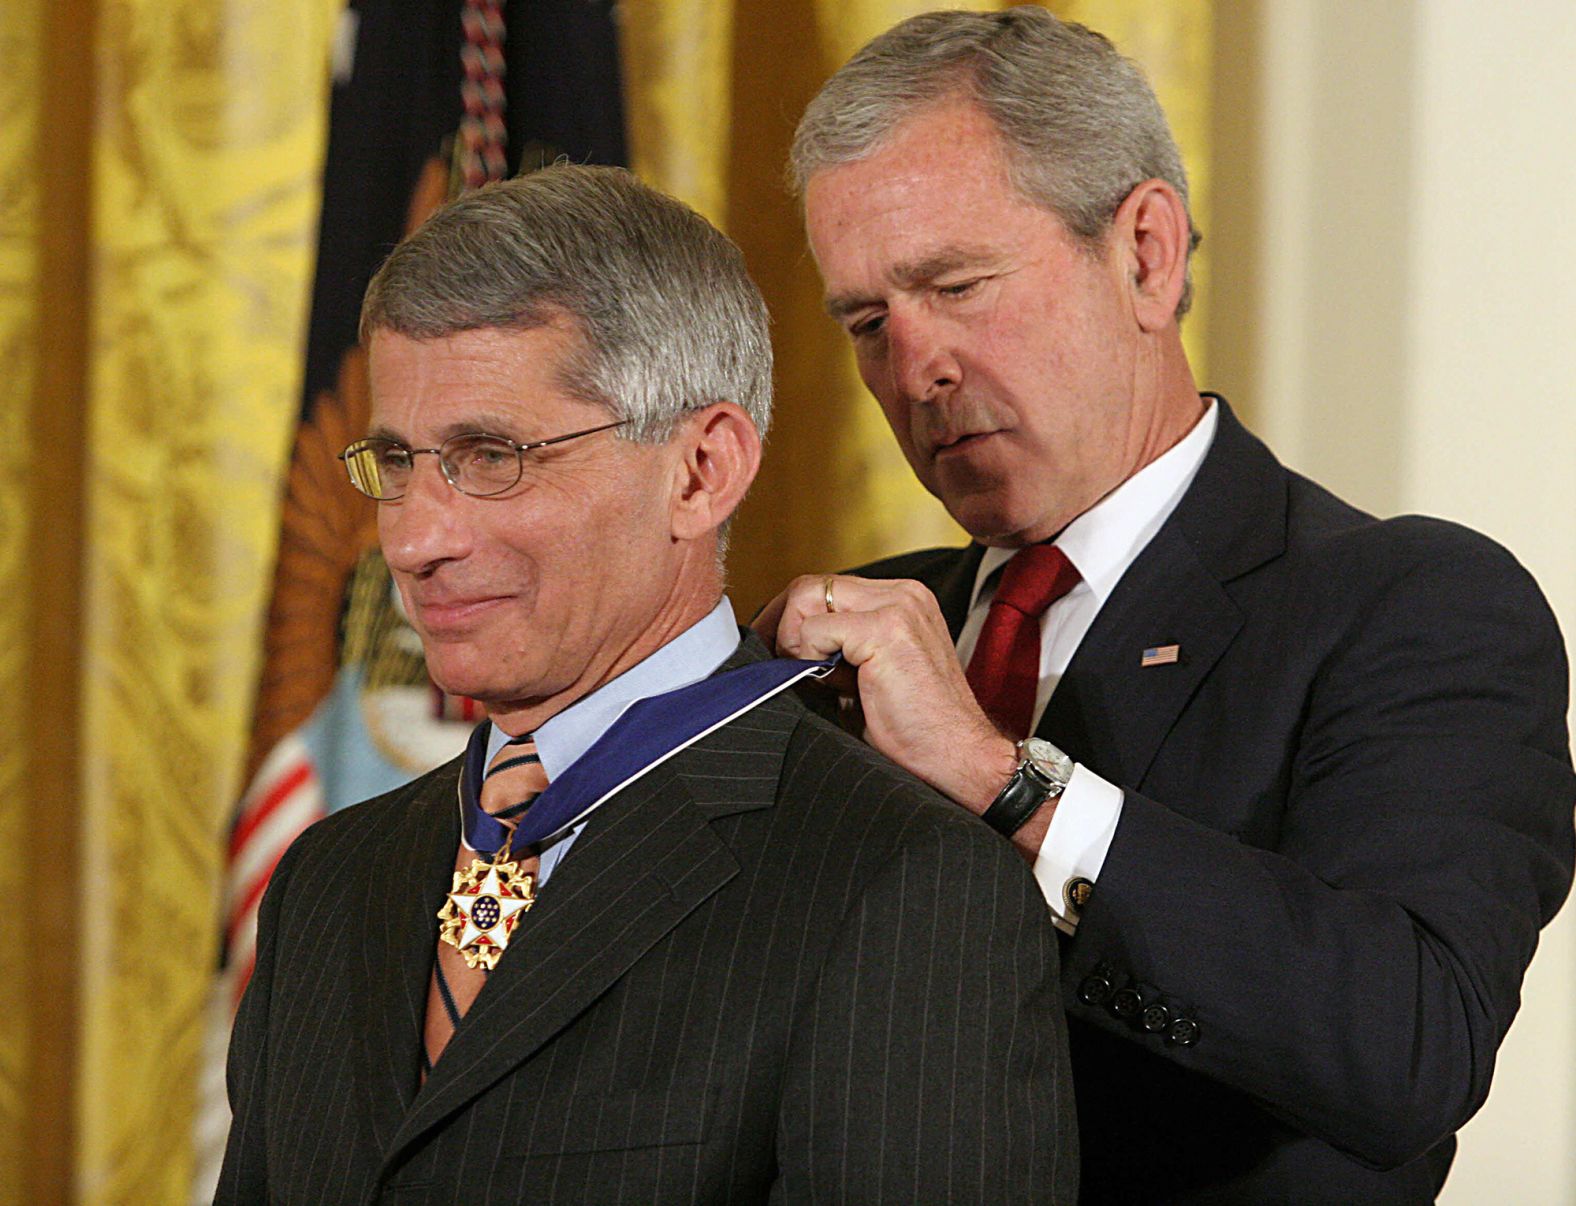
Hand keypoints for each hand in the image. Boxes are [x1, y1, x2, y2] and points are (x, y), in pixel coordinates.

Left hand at [754, 575, 1021, 816]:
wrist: (958, 759)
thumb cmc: (914, 729)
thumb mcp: (868, 675)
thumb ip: (836, 648)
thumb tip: (781, 644)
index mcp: (902, 600)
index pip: (825, 588)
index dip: (792, 618)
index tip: (778, 652)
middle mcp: (904, 594)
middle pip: (811, 585)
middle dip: (782, 625)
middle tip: (779, 665)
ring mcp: (898, 606)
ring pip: (807, 597)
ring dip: (794, 640)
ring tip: (812, 678)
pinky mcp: (887, 629)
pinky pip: (814, 628)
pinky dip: (807, 656)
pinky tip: (829, 685)